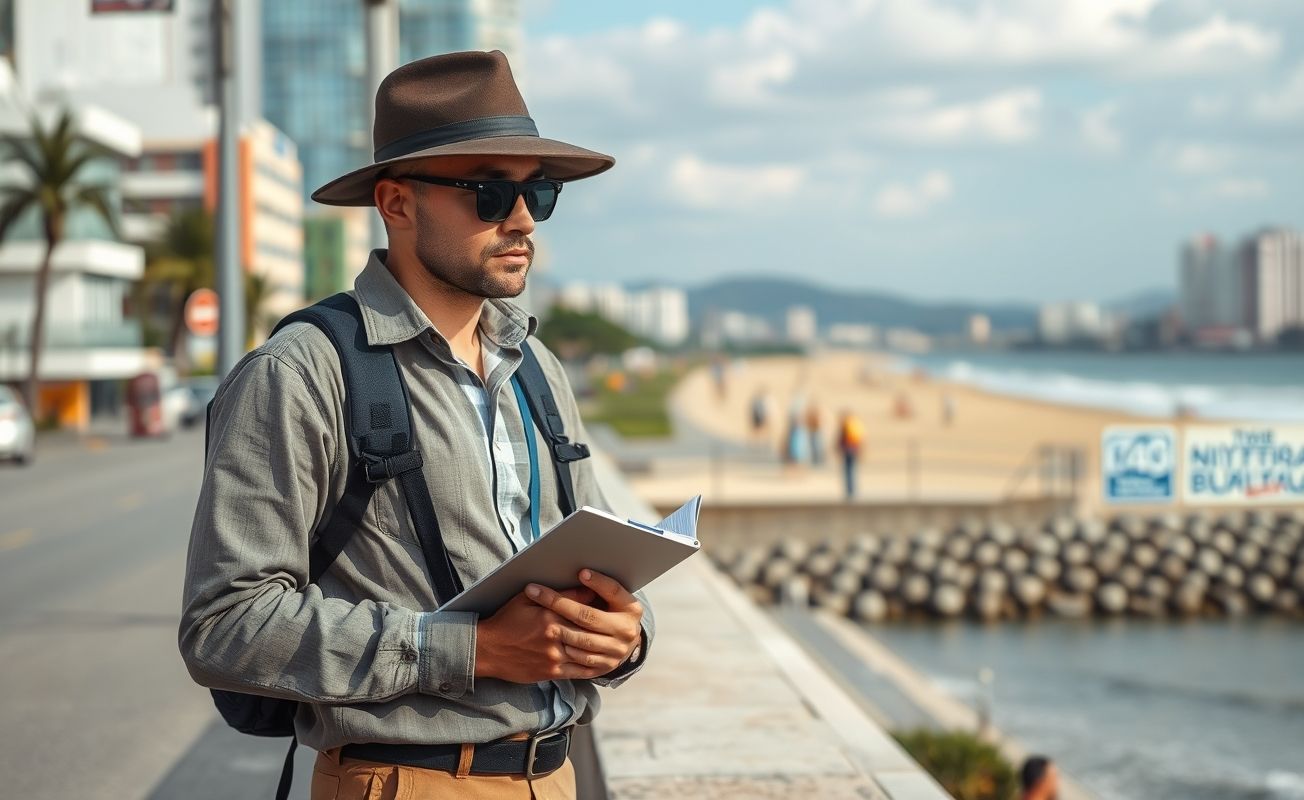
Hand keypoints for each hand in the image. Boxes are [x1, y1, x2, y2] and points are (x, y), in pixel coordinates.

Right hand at [474, 586, 602, 682]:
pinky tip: (602, 658)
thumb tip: (582, 588)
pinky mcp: (552, 672)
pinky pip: (580, 670)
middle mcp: (555, 637)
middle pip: (588, 629)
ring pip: (588, 650)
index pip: (582, 607)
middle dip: (604, 622)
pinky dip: (593, 664)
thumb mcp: (525, 599)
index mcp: (549, 617)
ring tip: (614, 636)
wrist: (488, 650)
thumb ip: (555, 595)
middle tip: (616, 616)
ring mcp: (555, 657)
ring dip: (603, 644)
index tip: (607, 597)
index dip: (597, 601)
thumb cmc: (506, 621)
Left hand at [524, 569, 642, 675]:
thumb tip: (578, 573)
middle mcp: (627, 631)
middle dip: (560, 604)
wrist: (623, 644)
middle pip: (589, 616)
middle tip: (536, 593)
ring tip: (538, 617)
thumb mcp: (611, 600)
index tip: (580, 572)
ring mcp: (617, 651)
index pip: (613, 591)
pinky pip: (580, 660)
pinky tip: (550, 640)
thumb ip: (598, 589)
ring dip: (559, 628)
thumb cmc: (611, 613)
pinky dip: (564, 650)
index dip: (598, 582)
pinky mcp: (605, 667)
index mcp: (631, 609)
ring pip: (582, 639)